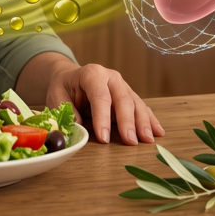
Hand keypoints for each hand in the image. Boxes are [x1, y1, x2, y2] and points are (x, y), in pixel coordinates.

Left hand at [43, 61, 164, 145]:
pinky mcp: (128, 94)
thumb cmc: (64, 88)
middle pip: (123, 99)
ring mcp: (122, 85)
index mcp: (92, 74)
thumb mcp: (56, 96)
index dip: (102, 118)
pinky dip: (150, 120)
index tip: (104, 138)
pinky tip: (158, 132)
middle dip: (127, 122)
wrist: (71, 77)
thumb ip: (66, 111)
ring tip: (148, 139)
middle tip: (130, 141)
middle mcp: (111, 77)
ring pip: (136, 103)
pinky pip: (142, 107)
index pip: (100, 96)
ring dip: (143, 122)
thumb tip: (79, 128)